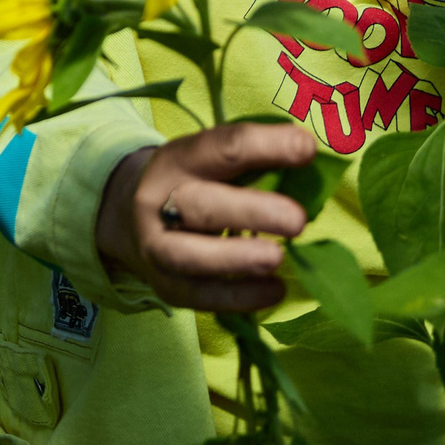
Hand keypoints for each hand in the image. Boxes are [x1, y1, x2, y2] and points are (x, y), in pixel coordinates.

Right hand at [94, 123, 314, 312]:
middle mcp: (161, 200)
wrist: (130, 218)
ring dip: (237, 258)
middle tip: (297, 221)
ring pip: (190, 256)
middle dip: (251, 212)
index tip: (306, 149)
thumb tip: (315, 160)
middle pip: (201, 205)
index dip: (266, 146)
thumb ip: (259, 159)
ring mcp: (159, 247)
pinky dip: (240, 297)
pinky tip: (274, 290)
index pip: (224, 147)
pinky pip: (202, 296)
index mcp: (181, 158)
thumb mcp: (214, 160)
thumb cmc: (195, 184)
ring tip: (278, 258)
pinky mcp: (168, 287)